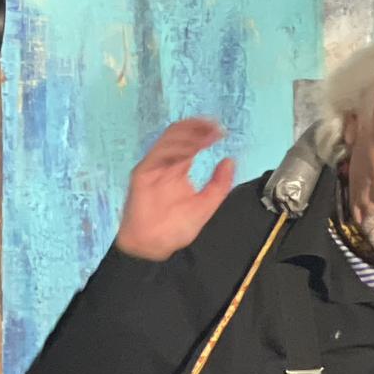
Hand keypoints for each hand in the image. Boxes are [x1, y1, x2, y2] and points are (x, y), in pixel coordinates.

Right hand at [115, 118, 235, 260]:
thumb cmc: (174, 228)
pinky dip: (175, 147)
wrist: (153, 246)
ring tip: (206, 134)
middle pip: (179, 135)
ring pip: (169, 139)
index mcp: (179, 169)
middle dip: (197, 127)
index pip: (191, 142)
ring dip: (188, 133)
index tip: (220, 131)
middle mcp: (166, 164)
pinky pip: (158, 153)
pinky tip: (190, 147)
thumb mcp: (206, 205)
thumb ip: (219, 184)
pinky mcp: (143, 173)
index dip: (204, 133)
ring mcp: (154, 167)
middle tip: (215, 127)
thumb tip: (230, 161)